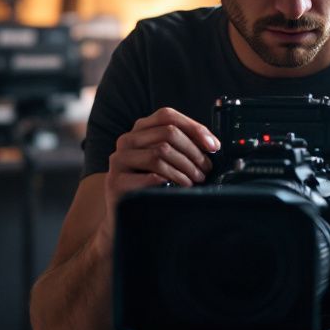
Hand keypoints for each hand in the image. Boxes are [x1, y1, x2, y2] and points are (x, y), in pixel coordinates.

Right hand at [104, 107, 219, 216]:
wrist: (124, 213)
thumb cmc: (150, 184)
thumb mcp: (165, 159)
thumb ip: (182, 146)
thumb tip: (212, 144)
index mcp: (139, 129)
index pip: (167, 116)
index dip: (194, 128)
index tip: (212, 146)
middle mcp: (127, 140)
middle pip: (167, 133)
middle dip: (193, 152)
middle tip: (205, 169)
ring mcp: (119, 160)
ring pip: (160, 153)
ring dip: (185, 168)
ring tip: (195, 180)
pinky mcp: (116, 181)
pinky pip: (150, 176)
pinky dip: (171, 181)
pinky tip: (180, 188)